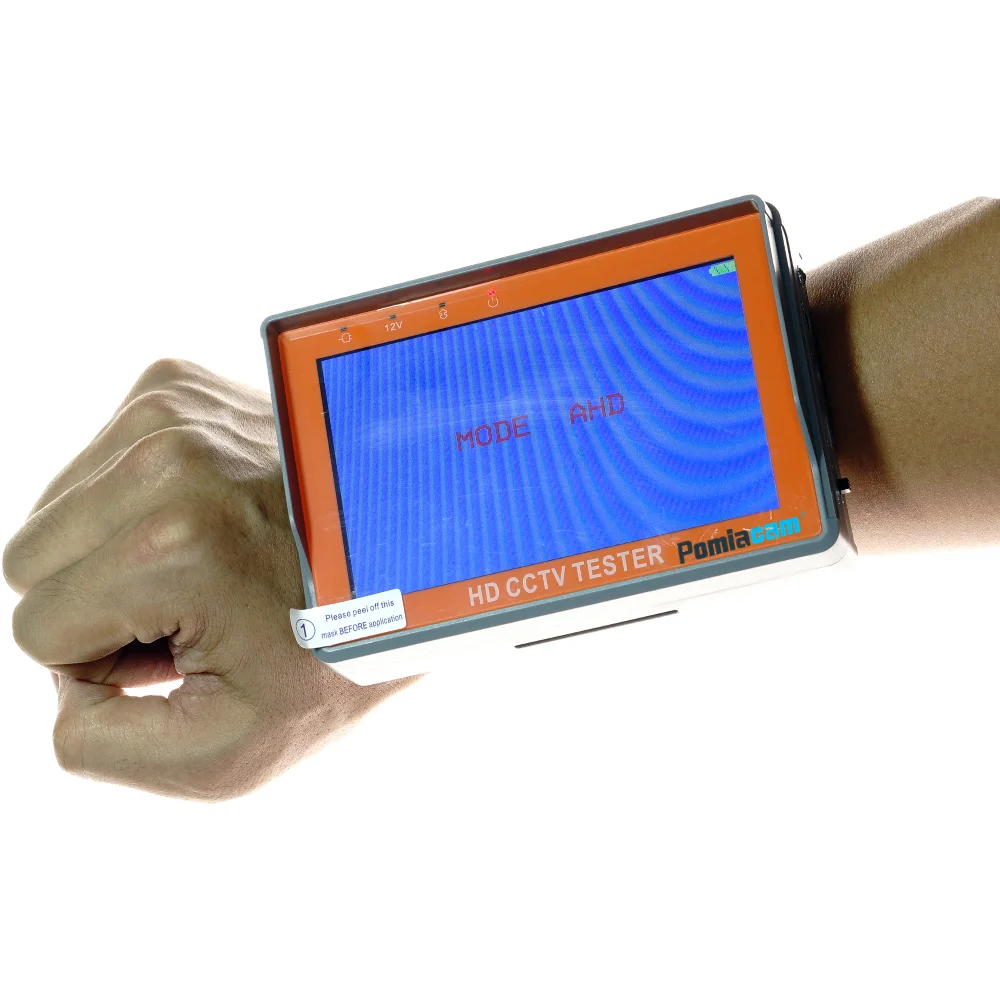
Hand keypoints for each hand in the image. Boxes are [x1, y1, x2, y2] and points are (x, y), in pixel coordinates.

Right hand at [4, 359, 413, 800]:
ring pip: (55, 511)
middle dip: (100, 601)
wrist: (407, 558)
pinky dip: (135, 503)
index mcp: (170, 547)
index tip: (192, 646)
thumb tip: (60, 683)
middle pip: (30, 558)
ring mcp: (171, 409)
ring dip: (115, 550)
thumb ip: (101, 746)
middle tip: (198, 608)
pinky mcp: (176, 383)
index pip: (38, 629)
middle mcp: (163, 458)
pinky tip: (209, 518)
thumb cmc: (330, 653)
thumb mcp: (227, 750)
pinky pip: (93, 466)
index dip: (107, 660)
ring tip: (212, 561)